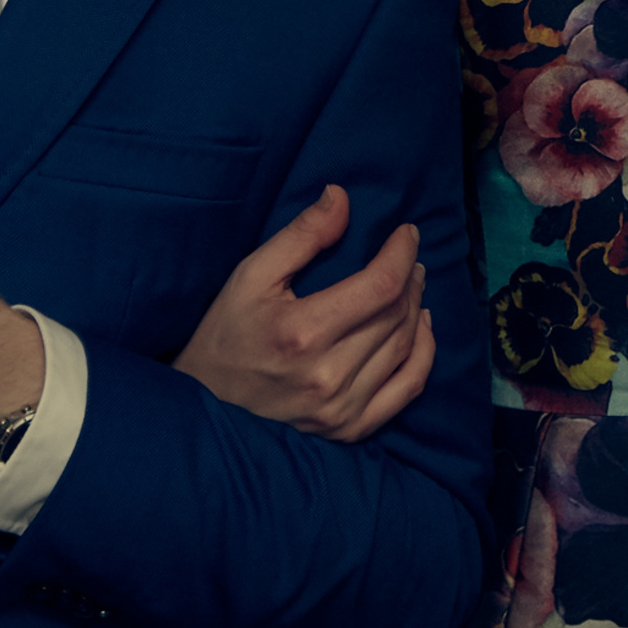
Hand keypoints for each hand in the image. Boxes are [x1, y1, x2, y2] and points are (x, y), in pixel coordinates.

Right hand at [172, 184, 434, 443]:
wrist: (204, 407)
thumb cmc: (226, 334)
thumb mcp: (251, 275)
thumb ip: (301, 236)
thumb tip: (341, 197)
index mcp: (303, 331)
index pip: (379, 286)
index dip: (401, 253)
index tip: (406, 232)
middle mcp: (328, 375)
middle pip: (395, 315)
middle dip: (409, 278)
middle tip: (408, 256)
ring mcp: (341, 408)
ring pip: (404, 348)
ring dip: (416, 310)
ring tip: (412, 285)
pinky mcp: (349, 430)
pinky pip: (407, 390)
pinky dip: (423, 356)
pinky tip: (420, 329)